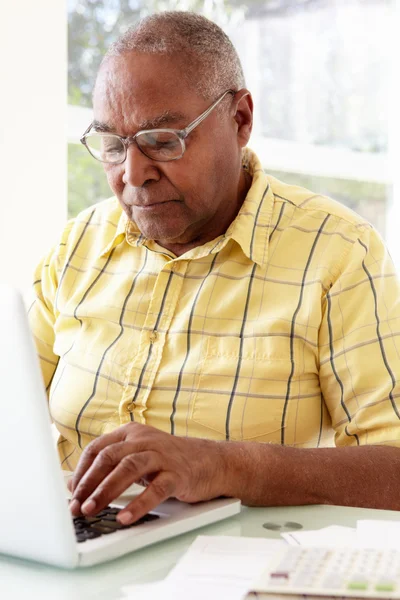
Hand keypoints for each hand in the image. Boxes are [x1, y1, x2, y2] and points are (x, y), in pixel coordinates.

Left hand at [68, 423, 228, 524]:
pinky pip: (155, 489)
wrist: (212, 462)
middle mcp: (145, 440)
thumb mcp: (137, 458)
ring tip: (92, 510)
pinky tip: (125, 518)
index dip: (81, 471)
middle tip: (76, 505)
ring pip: (129, 468)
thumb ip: (109, 467)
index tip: (70, 493)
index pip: (97, 448)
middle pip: (109, 457)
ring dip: (106, 490)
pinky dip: (138, 504)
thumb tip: (74, 485)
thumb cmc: (169, 461)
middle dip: (89, 483)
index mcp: (131, 433)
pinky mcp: (178, 473)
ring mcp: (162, 455)